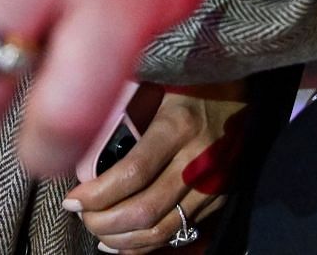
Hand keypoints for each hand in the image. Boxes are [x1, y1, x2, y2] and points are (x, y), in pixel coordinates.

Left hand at [65, 83, 247, 251]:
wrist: (245, 85)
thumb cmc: (191, 78)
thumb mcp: (156, 83)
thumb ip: (123, 112)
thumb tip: (79, 145)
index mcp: (178, 125)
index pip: (132, 174)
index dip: (96, 194)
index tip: (72, 198)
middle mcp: (198, 159)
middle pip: (144, 210)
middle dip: (103, 220)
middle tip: (80, 214)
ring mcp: (213, 183)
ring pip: (161, 229)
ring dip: (122, 238)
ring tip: (96, 229)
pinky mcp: (221, 197)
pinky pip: (179, 232)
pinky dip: (147, 244)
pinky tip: (122, 241)